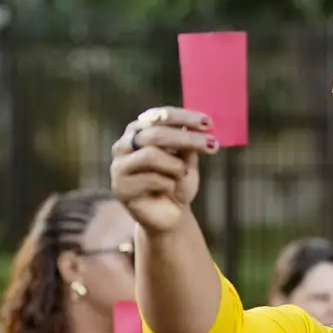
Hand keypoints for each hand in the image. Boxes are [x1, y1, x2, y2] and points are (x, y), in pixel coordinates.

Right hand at [110, 107, 217, 233]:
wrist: (170, 216)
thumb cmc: (178, 184)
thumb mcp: (186, 160)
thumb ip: (186, 143)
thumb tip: (192, 125)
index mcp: (139, 131)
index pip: (159, 116)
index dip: (184, 117)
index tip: (208, 123)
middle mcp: (124, 145)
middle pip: (155, 134)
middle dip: (187, 138)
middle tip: (212, 145)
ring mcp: (120, 166)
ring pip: (151, 156)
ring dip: (176, 166)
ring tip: (182, 175)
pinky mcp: (121, 188)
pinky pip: (152, 180)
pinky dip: (169, 185)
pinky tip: (169, 191)